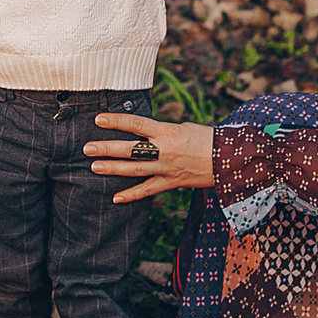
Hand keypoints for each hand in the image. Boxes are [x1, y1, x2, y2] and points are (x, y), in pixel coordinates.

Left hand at [82, 112, 216, 202]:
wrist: (230, 159)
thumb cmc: (207, 138)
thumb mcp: (183, 127)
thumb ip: (161, 131)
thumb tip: (141, 132)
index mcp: (168, 132)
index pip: (137, 124)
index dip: (116, 121)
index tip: (98, 119)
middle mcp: (165, 150)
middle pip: (130, 149)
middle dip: (107, 148)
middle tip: (87, 148)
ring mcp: (167, 168)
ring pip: (135, 169)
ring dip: (113, 169)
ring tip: (94, 167)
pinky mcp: (172, 183)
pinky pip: (148, 190)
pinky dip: (132, 195)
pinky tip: (116, 198)